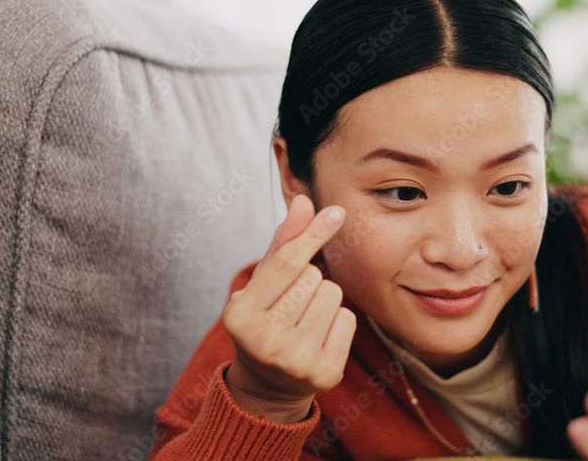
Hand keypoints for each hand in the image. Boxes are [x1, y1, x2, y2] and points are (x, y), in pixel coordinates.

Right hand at [222, 194, 356, 422]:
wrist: (269, 386)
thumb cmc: (265, 321)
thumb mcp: (262, 284)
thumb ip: (283, 244)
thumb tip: (303, 201)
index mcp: (239, 314)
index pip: (286, 263)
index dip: (312, 234)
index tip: (336, 212)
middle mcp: (264, 341)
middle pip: (313, 278)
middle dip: (310, 280)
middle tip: (292, 304)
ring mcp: (294, 361)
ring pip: (333, 295)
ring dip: (325, 300)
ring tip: (305, 320)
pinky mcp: (323, 374)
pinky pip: (348, 320)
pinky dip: (338, 322)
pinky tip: (319, 337)